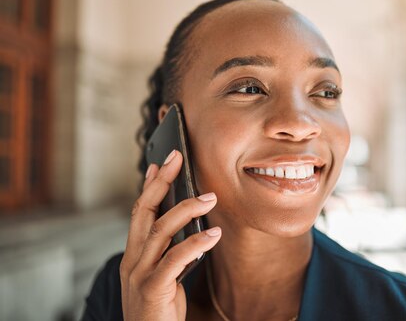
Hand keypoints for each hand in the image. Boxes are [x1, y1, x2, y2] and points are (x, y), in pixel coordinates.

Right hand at [120, 150, 221, 320]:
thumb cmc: (158, 309)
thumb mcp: (163, 276)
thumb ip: (171, 253)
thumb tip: (191, 225)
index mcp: (134, 255)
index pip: (139, 212)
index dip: (150, 186)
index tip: (161, 163)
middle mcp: (132, 260)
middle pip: (145, 211)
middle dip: (162, 182)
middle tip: (178, 160)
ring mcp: (139, 274)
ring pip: (160, 231)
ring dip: (186, 210)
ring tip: (210, 198)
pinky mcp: (153, 289)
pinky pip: (175, 259)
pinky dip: (196, 244)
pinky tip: (213, 235)